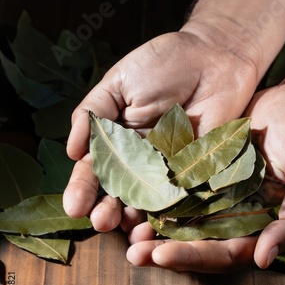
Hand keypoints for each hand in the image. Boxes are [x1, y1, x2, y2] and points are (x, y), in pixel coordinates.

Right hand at [63, 17, 260, 229]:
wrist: (214, 56)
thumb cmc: (162, 64)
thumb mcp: (118, 83)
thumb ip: (93, 113)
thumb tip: (71, 151)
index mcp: (117, 139)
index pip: (96, 169)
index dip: (83, 188)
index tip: (74, 205)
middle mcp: (140, 159)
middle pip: (120, 191)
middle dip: (107, 208)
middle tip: (99, 222)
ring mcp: (169, 168)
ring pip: (148, 200)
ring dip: (134, 217)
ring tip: (122, 228)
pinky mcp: (198, 171)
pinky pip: (184, 196)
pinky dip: (171, 213)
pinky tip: (157, 225)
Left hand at [126, 81, 284, 270]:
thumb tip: (264, 259)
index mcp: (259, 230)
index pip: (224, 253)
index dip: (194, 256)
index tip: (162, 254)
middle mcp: (234, 218)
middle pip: (195, 241)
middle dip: (163, 248)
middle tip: (133, 251)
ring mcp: (217, 194)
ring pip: (181, 216)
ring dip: (153, 224)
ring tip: (124, 226)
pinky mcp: (204, 170)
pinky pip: (178, 185)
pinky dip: (158, 191)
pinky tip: (134, 192)